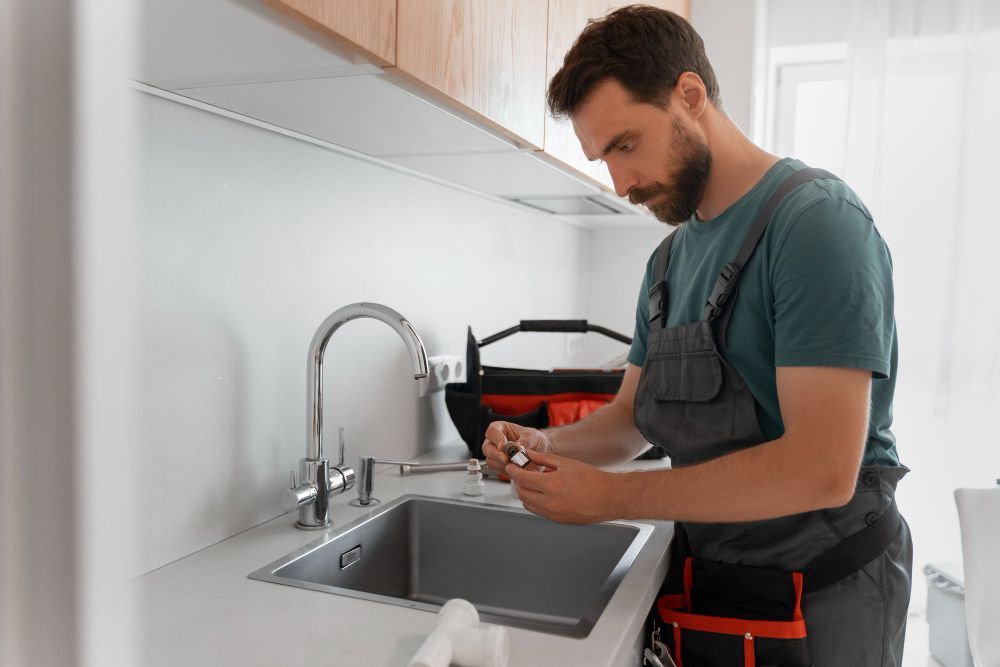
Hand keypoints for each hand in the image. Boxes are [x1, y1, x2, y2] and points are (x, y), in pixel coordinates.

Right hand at [481, 422, 552, 474]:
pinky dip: (507, 470)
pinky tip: (517, 468)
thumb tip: (517, 448)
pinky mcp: (500, 466)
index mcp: (500, 428)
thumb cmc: (535, 440)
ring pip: (490, 461)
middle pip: (487, 448)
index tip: (503, 446)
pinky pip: (497, 470)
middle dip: (497, 455)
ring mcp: (495, 454)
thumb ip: (525, 441)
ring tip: (516, 464)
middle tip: (507, 459)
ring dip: (502, 464)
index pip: (492, 431)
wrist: (541, 453)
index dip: (496, 439)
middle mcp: (495, 441)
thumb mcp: (534, 437)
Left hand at [505, 449, 619, 524]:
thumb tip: (529, 455)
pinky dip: (535, 502)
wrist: (609, 497)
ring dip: (525, 493)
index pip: (522, 479)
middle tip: (520, 473)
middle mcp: (550, 503)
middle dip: (518, 482)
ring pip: (528, 505)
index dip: (513, 472)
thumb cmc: (592, 480)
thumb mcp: (566, 464)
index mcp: (551, 486)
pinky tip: (543, 493)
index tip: (511, 467)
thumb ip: (544, 459)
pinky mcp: (558, 520)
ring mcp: (553, 514)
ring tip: (532, 483)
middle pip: (522, 493)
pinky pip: (539, 511)